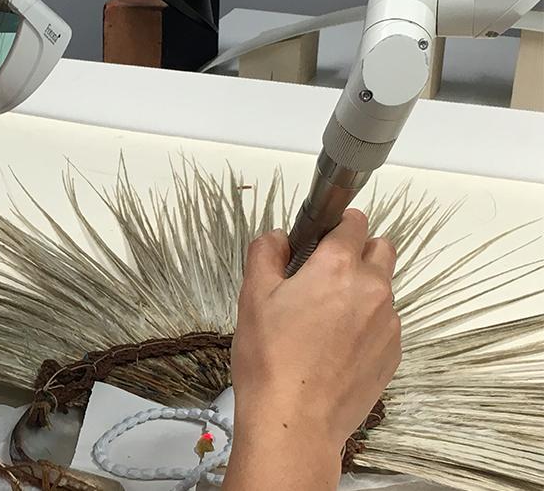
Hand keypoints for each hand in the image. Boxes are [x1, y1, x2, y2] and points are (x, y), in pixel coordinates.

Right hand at [222, 209, 399, 490]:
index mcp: (337, 267)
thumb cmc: (270, 360)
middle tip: (323, 276)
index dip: (335, 225)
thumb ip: (265, 254)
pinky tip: (334, 348)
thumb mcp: (252, 297)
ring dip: (360, 291)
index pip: (353, 222)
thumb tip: (278, 238)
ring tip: (324, 320)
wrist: (294, 422)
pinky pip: (384, 324)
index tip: (318, 239)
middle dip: (357, 251)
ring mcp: (388, 323)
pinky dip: (365, 325)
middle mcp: (372, 289)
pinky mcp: (392, 353)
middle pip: (380, 249)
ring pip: (382, 289)